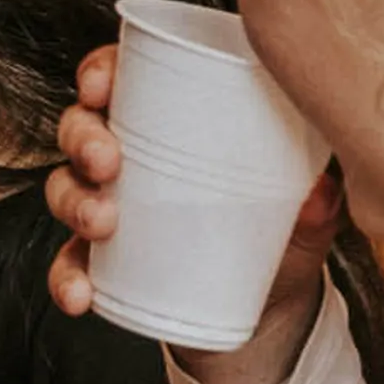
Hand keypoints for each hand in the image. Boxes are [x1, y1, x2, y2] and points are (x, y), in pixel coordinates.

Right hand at [43, 44, 334, 383]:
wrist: (267, 311)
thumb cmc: (280, 237)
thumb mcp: (307, 216)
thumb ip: (319, 202)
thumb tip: (318, 193)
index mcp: (171, 121)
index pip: (122, 77)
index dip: (99, 72)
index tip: (100, 85)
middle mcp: (130, 157)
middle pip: (80, 126)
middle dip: (83, 138)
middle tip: (107, 161)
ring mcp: (110, 207)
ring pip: (64, 187)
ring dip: (74, 201)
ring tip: (102, 223)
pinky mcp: (103, 261)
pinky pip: (69, 262)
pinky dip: (67, 277)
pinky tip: (80, 293)